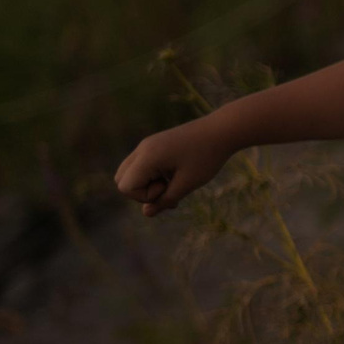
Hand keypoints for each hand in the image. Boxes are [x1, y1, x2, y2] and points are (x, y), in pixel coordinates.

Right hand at [114, 119, 236, 216]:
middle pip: (121, 180)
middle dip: (142, 192)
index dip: (144, 196)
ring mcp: (147, 145)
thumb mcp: (187, 184)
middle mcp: (142, 149)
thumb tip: (146, 213)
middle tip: (169, 187)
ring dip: (148, 184)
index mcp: (147, 156)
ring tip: (174, 183)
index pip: (125, 187)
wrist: (222, 130)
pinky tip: (176, 176)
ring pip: (130, 173)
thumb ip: (164, 200)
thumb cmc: (207, 157)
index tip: (168, 187)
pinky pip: (142, 166)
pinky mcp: (155, 145)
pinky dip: (153, 176)